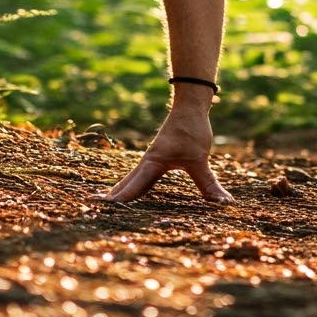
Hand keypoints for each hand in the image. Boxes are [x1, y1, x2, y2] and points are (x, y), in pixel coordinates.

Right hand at [103, 95, 232, 205]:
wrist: (190, 106)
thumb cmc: (192, 129)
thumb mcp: (200, 158)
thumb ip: (208, 184)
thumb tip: (223, 204)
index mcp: (153, 163)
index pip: (133, 187)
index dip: (120, 201)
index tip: (104, 210)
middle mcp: (147, 163)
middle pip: (125, 185)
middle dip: (111, 199)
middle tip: (92, 210)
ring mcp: (149, 161)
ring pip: (130, 181)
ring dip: (119, 193)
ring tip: (106, 207)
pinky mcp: (155, 160)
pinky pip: (139, 178)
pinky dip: (131, 187)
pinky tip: (131, 194)